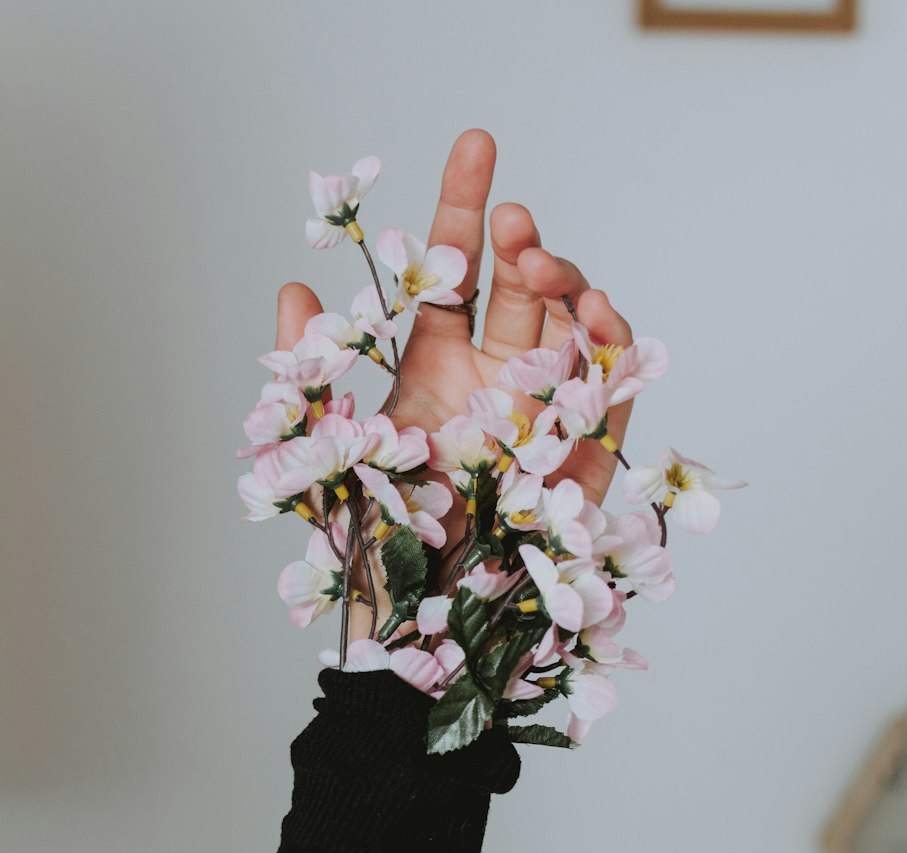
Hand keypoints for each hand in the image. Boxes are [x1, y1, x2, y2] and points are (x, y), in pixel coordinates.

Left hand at [275, 128, 637, 632]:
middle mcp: (494, 392)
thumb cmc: (371, 565)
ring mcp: (544, 431)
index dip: (464, 211)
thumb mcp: (324, 462)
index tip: (478, 143)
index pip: (455, 277)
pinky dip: (614, 365)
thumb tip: (292, 291)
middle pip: (527, 296)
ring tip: (552, 272)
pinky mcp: (584, 479)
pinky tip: (602, 323)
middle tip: (515, 225)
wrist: (415, 654)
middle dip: (527, 246)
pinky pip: (610, 410)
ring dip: (574, 292)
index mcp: (434, 376)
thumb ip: (314, 378)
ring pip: (577, 338)